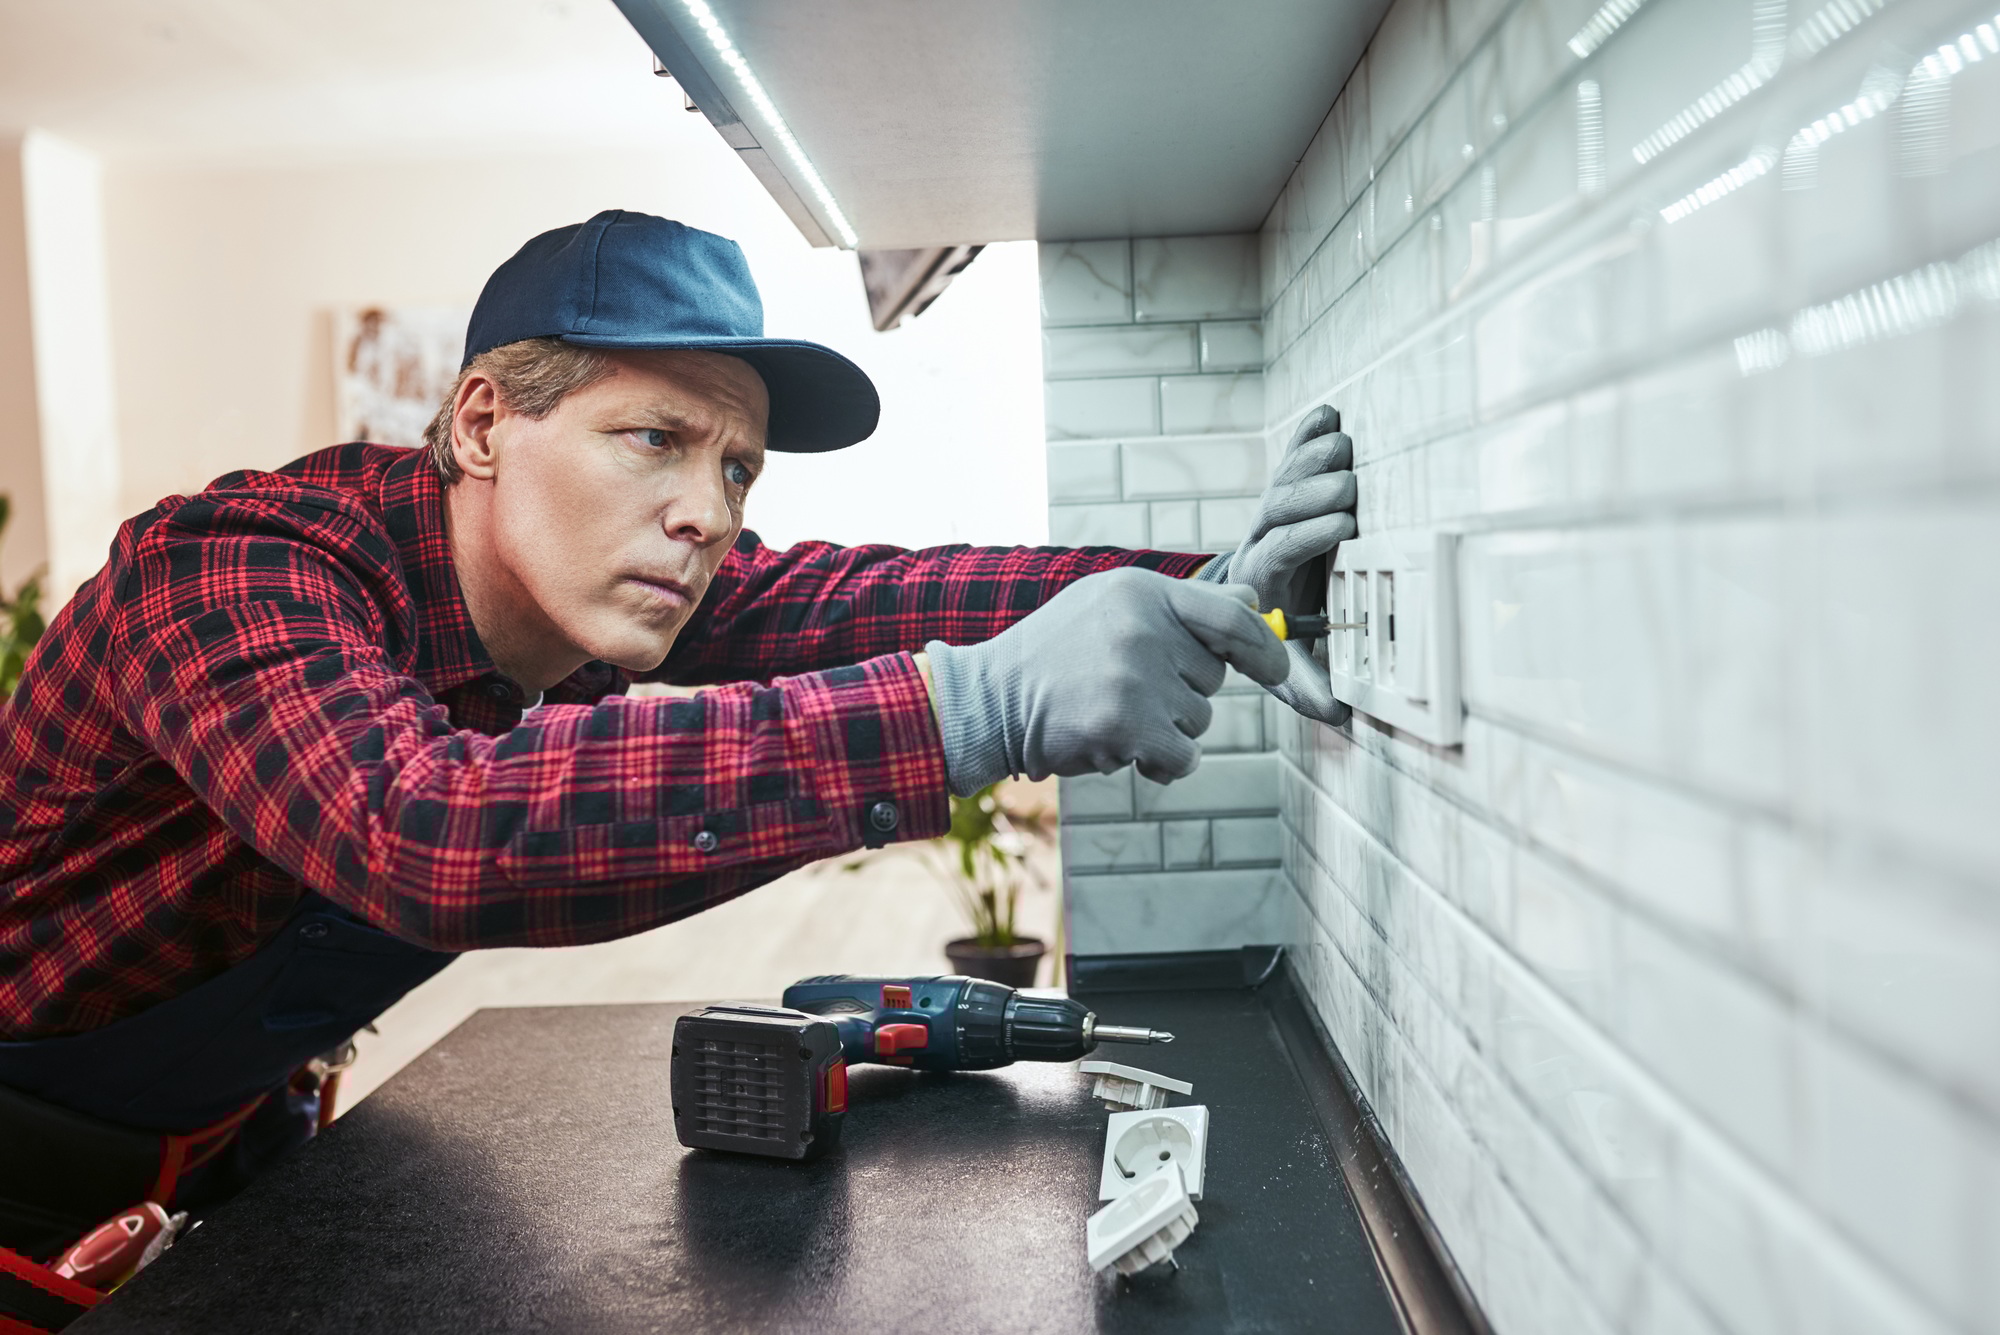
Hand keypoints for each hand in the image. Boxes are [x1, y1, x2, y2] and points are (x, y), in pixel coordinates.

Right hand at [925, 568, 1288, 794]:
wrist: (991, 700)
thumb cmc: (1055, 654)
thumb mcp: (1110, 604)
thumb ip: (1181, 604)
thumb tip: (1254, 603)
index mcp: (1142, 592)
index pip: (1232, 617)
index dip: (1265, 647)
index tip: (1277, 668)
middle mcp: (1144, 628)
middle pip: (1213, 677)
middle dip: (1182, 692)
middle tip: (1124, 687)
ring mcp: (1136, 678)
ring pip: (1198, 719)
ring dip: (1165, 728)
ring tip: (1111, 712)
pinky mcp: (1128, 727)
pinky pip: (1184, 756)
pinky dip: (1160, 763)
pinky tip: (1119, 746)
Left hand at [1197, 405, 1356, 724]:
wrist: (1240, 604)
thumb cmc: (1271, 636)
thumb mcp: (1284, 666)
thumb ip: (1309, 685)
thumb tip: (1342, 715)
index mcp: (1259, 578)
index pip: (1277, 549)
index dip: (1308, 535)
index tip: (1345, 525)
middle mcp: (1258, 539)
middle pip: (1279, 508)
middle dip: (1313, 495)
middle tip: (1349, 485)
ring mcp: (1268, 513)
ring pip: (1283, 479)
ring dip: (1311, 459)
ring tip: (1343, 443)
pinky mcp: (1282, 493)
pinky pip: (1290, 459)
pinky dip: (1307, 436)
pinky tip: (1327, 414)